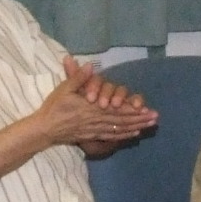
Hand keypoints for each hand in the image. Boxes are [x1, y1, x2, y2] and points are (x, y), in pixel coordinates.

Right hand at [35, 61, 158, 150]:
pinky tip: (134, 134)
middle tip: (155, 118)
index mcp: (91, 107)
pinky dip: (124, 135)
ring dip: (135, 127)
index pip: (116, 108)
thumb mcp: (64, 89)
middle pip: (122, 119)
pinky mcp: (92, 136)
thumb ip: (78, 78)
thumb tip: (89, 65)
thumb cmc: (54, 107)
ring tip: (149, 126)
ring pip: (119, 128)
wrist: (45, 128)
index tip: (146, 108)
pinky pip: (111, 136)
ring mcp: (95, 129)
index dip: (132, 109)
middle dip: (139, 119)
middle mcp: (97, 119)